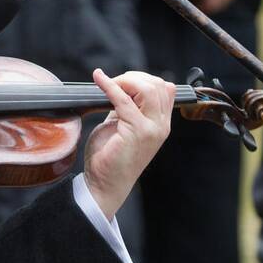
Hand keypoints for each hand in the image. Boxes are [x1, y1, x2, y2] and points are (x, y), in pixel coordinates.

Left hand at [84, 69, 174, 220]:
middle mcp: (161, 125)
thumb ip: (125, 108)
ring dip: (125, 80)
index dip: (142, 80)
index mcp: (160, 123)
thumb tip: (119, 87)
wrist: (104, 184)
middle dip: (133, 77)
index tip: (120, 82)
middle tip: (112, 82)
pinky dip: (109, 86)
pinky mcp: (137, 132)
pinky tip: (98, 79)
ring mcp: (152, 129)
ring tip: (107, 83)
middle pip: (158, 85)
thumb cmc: (110, 157)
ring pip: (148, 89)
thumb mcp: (120, 126)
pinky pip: (123, 100)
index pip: (164, 89)